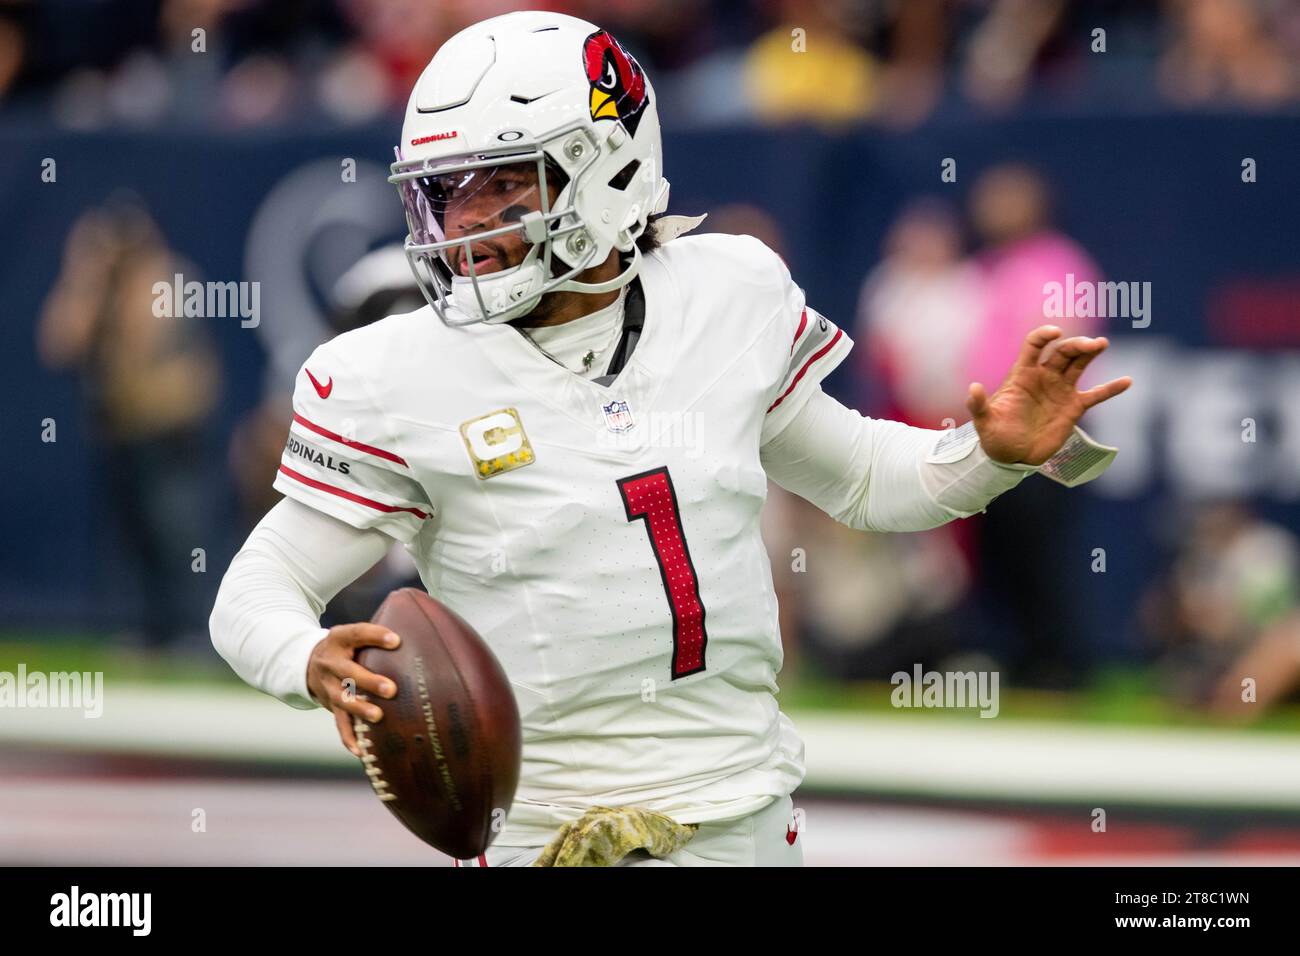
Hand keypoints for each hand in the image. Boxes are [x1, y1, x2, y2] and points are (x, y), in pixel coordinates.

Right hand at [306, 624, 400, 756]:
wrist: (308, 663)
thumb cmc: (346, 648)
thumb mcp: (353, 635)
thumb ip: (376, 635)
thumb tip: (416, 637)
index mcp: (339, 639)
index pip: (356, 634)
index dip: (375, 636)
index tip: (396, 641)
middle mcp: (331, 663)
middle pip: (348, 672)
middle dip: (369, 681)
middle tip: (391, 689)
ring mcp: (328, 686)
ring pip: (341, 699)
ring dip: (360, 709)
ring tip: (378, 717)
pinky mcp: (330, 705)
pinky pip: (339, 723)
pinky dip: (349, 737)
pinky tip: (361, 750)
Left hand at [968, 325, 1131, 465]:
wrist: (1011, 457)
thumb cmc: (994, 436)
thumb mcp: (984, 421)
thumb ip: (978, 405)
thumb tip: (972, 388)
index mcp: (1022, 375)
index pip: (1034, 346)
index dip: (1043, 336)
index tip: (1055, 333)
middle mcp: (1044, 377)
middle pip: (1062, 352)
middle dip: (1076, 345)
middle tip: (1092, 344)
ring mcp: (1060, 391)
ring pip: (1079, 365)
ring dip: (1091, 353)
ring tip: (1102, 344)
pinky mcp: (1073, 408)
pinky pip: (1096, 395)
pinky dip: (1111, 389)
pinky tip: (1127, 381)